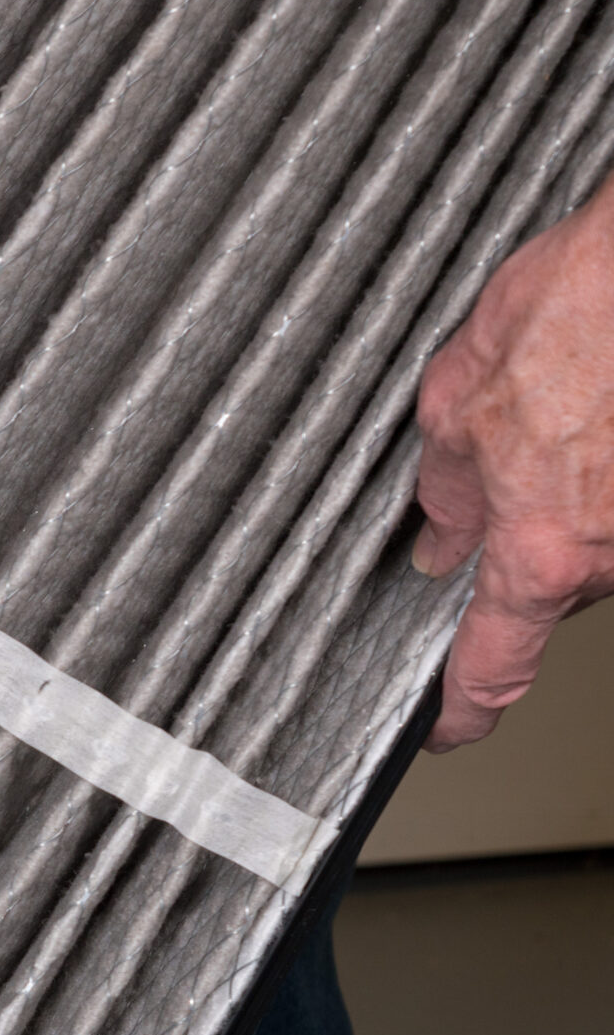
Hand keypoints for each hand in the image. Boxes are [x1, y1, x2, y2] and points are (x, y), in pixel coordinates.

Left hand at [413, 179, 613, 751]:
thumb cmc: (583, 306)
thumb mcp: (458, 398)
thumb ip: (442, 487)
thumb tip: (437, 537)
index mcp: (542, 547)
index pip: (493, 669)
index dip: (459, 712)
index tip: (440, 729)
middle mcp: (613, 554)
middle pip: (542, 596)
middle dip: (509, 557)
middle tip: (499, 481)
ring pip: (590, 550)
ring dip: (564, 508)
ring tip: (557, 421)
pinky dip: (600, 481)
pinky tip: (592, 418)